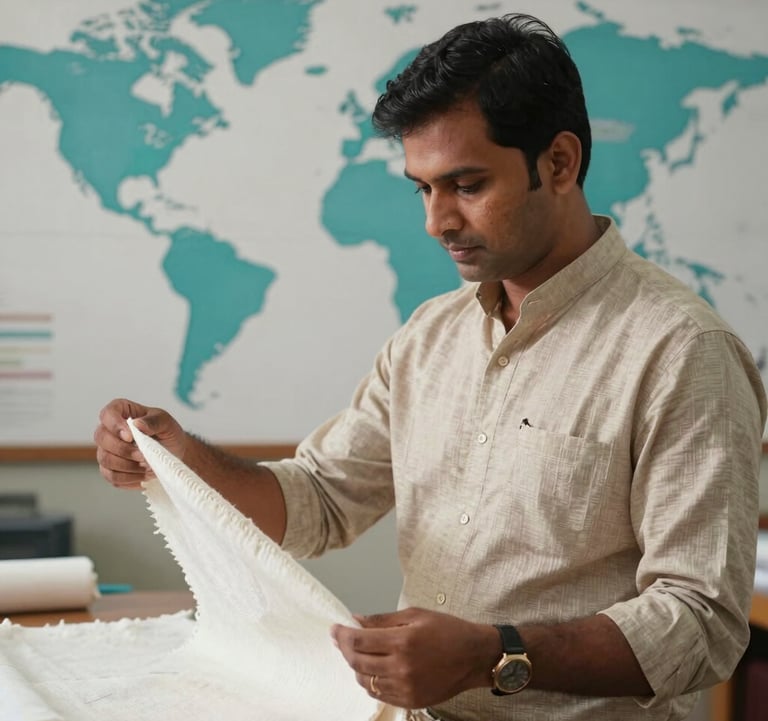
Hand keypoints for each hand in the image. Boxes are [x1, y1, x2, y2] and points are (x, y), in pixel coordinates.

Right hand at [93, 398, 186, 488]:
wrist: (173, 452)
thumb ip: (153, 421)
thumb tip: (137, 424)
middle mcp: (109, 430)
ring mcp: (106, 451)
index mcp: (121, 411)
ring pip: (105, 459)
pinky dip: (129, 478)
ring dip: (128, 466)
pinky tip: (144, 475)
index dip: (115, 425)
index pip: (107, 413)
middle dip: (123, 450)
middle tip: (143, 456)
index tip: (130, 437)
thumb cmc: (167, 433)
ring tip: (147, 466)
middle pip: (101, 438)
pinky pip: (112, 477)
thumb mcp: (166, 423)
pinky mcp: (110, 469)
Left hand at [331, 607, 499, 708]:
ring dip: (355, 666)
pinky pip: (379, 694)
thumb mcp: (415, 615)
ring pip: (365, 681)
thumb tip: (357, 620)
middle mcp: (401, 667)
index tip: (335, 628)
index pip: (359, 640)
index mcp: (402, 641)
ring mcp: (405, 687)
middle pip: (357, 662)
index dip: (342, 634)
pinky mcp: (410, 700)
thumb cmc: (448, 631)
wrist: (474, 657)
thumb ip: (383, 620)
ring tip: (355, 653)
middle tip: (340, 639)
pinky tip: (371, 670)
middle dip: (344, 649)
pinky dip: (369, 682)